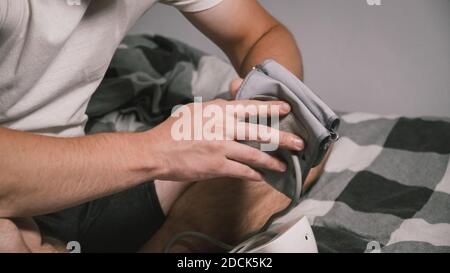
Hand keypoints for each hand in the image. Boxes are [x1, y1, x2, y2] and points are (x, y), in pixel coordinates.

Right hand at [139, 98, 304, 182]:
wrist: (155, 151)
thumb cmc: (173, 130)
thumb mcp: (195, 110)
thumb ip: (216, 106)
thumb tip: (232, 101)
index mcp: (218, 110)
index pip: (251, 107)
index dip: (271, 108)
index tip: (287, 108)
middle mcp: (223, 126)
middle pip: (260, 132)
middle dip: (283, 138)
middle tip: (299, 143)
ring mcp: (221, 147)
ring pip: (255, 154)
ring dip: (273, 161)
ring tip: (284, 166)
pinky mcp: (216, 166)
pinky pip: (242, 171)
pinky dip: (254, 175)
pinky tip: (262, 178)